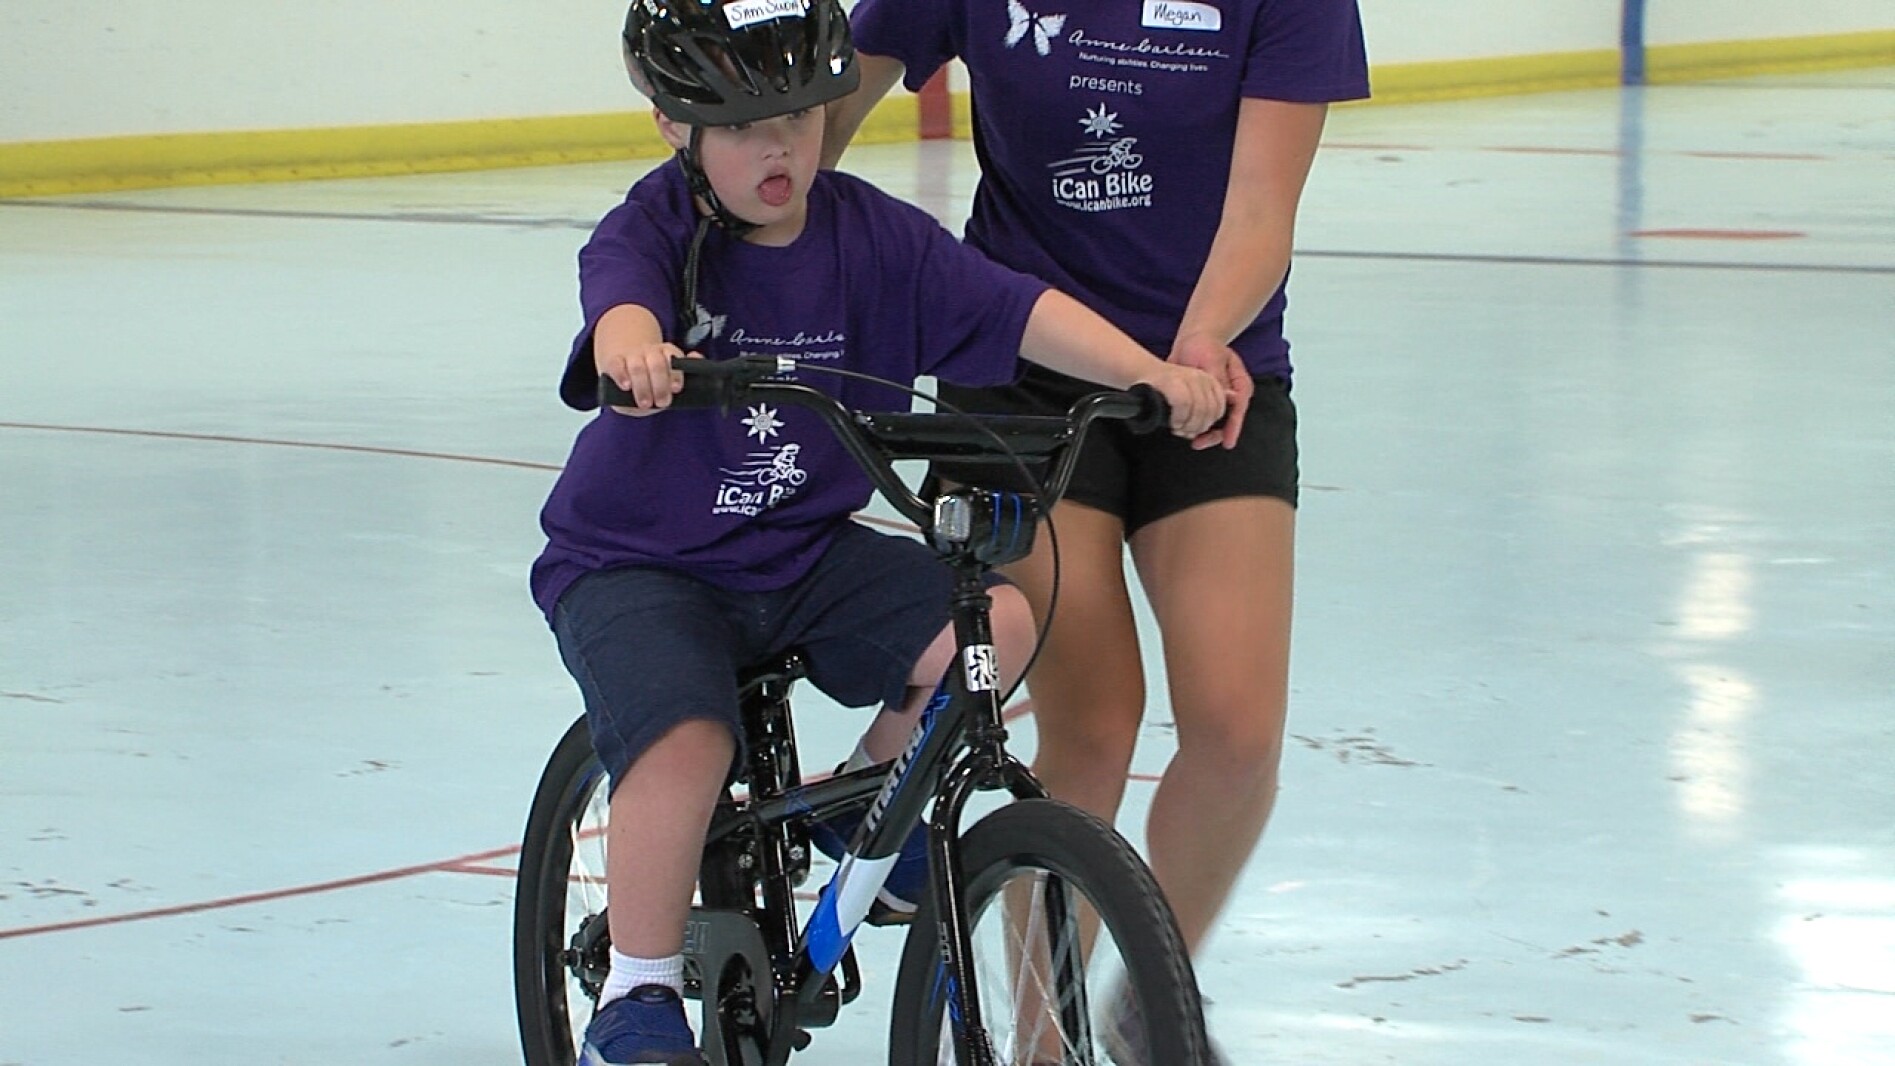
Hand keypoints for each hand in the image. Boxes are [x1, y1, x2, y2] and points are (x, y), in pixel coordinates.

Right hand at [598, 341, 690, 415]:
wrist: (624, 367)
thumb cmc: (651, 380)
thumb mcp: (667, 381)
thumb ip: (681, 377)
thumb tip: (696, 358)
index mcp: (666, 353)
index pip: (673, 357)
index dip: (675, 374)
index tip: (676, 389)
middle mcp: (650, 351)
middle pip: (657, 363)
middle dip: (660, 385)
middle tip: (661, 403)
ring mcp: (631, 355)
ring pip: (637, 366)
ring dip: (642, 385)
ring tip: (645, 403)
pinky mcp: (614, 362)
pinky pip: (616, 365)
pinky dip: (621, 375)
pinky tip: (626, 386)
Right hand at [1140, 362, 1228, 439]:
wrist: (1141, 372)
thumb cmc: (1164, 389)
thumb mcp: (1190, 396)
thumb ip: (1204, 407)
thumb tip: (1217, 429)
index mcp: (1209, 380)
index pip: (1219, 407)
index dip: (1209, 424)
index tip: (1198, 431)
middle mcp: (1200, 377)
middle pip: (1210, 410)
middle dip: (1198, 427)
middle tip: (1186, 433)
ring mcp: (1187, 378)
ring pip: (1199, 409)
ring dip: (1188, 425)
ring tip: (1179, 429)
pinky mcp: (1173, 382)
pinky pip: (1184, 405)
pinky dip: (1179, 419)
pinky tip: (1173, 423)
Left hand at [1169, 333, 1250, 449]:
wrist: (1192, 341)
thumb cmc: (1205, 346)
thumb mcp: (1213, 358)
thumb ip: (1219, 378)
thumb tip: (1228, 396)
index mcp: (1239, 385)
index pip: (1239, 409)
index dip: (1232, 427)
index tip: (1228, 441)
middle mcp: (1231, 396)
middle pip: (1228, 422)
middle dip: (1214, 435)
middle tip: (1199, 443)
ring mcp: (1219, 400)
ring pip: (1215, 423)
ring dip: (1203, 433)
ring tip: (1191, 439)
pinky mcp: (1205, 402)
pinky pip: (1202, 419)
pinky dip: (1194, 425)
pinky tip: (1183, 428)